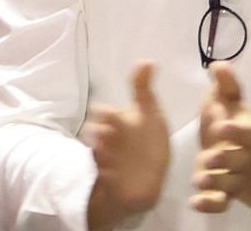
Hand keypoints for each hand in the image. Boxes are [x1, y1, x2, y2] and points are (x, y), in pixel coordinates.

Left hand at [86, 61, 169, 222]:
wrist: (137, 189)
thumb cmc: (151, 148)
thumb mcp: (153, 113)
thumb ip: (143, 87)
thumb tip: (145, 60)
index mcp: (113, 116)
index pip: (101, 109)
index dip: (110, 114)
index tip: (123, 118)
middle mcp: (100, 132)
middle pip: (97, 126)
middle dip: (107, 129)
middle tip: (126, 136)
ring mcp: (97, 152)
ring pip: (97, 143)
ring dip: (105, 145)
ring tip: (123, 151)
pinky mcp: (98, 169)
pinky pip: (99, 160)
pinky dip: (106, 161)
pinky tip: (119, 164)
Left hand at [191, 63, 250, 215]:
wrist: (250, 159)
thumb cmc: (234, 125)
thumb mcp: (232, 104)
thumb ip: (225, 85)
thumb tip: (218, 63)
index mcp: (248, 133)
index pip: (247, 133)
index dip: (235, 131)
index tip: (221, 126)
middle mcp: (243, 157)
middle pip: (239, 161)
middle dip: (225, 160)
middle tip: (209, 158)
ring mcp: (234, 178)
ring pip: (229, 184)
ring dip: (216, 182)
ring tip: (200, 179)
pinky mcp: (223, 194)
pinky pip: (220, 203)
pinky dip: (210, 204)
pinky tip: (196, 202)